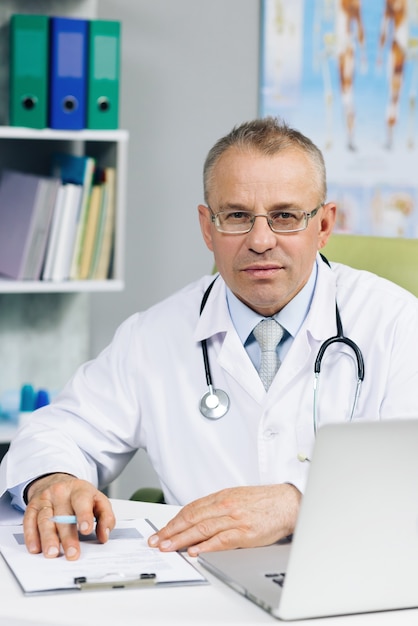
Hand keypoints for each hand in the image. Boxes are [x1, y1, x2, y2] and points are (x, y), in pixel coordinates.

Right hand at [23, 473, 115, 560]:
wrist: (57, 482)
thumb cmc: (79, 496)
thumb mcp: (98, 501)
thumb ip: (105, 517)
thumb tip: (104, 535)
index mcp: (80, 489)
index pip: (82, 501)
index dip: (84, 515)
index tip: (86, 529)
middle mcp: (60, 492)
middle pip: (63, 515)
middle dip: (68, 536)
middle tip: (72, 553)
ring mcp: (45, 499)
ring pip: (45, 519)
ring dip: (48, 538)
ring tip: (52, 553)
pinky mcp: (32, 507)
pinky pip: (29, 521)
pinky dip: (31, 536)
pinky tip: (35, 548)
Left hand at [148, 484, 300, 555]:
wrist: (286, 502)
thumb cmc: (263, 501)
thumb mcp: (236, 497)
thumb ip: (217, 507)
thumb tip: (196, 518)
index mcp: (222, 497)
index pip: (191, 509)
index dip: (174, 521)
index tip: (162, 531)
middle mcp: (225, 506)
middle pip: (192, 519)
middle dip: (172, 531)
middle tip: (157, 541)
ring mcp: (235, 519)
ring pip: (202, 529)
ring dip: (182, 539)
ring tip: (169, 547)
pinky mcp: (245, 533)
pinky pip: (222, 539)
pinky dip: (206, 546)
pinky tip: (195, 551)